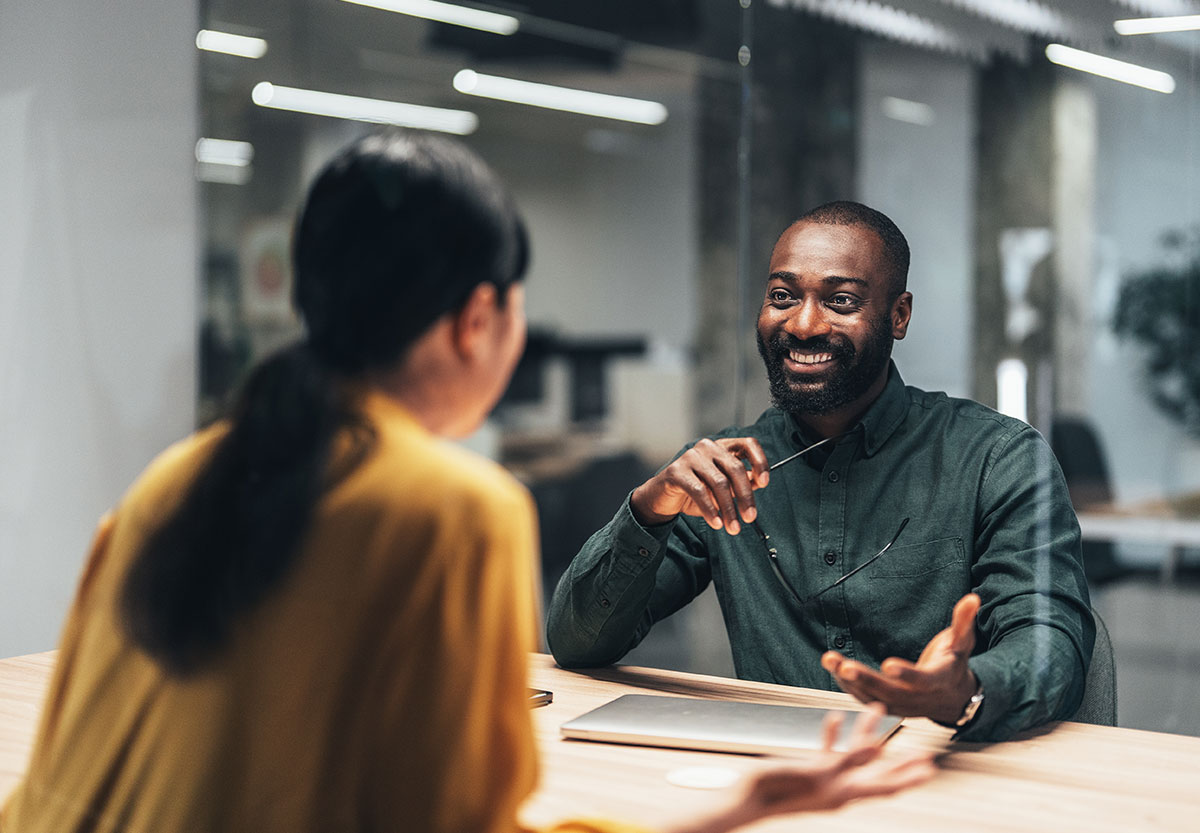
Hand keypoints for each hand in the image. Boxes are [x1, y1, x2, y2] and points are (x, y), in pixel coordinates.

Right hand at [630, 438, 768, 534]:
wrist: (663, 498)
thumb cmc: (695, 491)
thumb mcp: (722, 488)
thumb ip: (740, 483)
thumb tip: (760, 482)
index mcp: (721, 447)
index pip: (747, 444)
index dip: (759, 461)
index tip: (764, 482)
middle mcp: (707, 447)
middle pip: (735, 468)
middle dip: (745, 496)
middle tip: (750, 518)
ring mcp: (691, 457)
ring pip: (719, 483)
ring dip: (729, 509)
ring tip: (733, 528)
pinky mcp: (676, 471)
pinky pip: (699, 491)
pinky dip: (710, 510)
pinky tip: (716, 523)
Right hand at [668, 705, 935, 832]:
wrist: (744, 800)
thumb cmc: (775, 788)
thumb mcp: (814, 771)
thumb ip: (846, 760)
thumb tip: (877, 750)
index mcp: (842, 793)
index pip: (885, 786)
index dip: (909, 776)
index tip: (931, 767)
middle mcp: (837, 788)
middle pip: (877, 774)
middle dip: (900, 760)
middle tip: (924, 751)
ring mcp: (823, 781)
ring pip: (853, 756)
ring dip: (866, 734)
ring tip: (878, 712)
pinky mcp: (807, 771)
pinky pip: (826, 750)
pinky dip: (833, 734)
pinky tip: (834, 717)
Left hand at [821, 593, 980, 724]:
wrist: (953, 698)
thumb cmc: (954, 665)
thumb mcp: (962, 643)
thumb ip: (963, 621)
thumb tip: (972, 598)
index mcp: (937, 681)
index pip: (921, 680)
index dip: (906, 674)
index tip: (888, 664)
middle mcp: (917, 698)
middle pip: (890, 692)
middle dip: (866, 679)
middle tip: (845, 665)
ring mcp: (901, 706)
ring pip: (872, 697)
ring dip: (848, 680)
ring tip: (829, 660)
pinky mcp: (887, 706)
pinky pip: (865, 699)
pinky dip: (848, 685)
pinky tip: (833, 668)